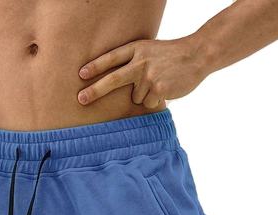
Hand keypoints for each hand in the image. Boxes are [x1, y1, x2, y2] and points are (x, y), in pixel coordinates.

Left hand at [78, 36, 208, 108]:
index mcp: (136, 49)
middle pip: (113, 79)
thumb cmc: (170, 56)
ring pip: (136, 98)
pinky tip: (165, 89)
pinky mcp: (159, 89)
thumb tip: (115, 82)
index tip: (81, 74)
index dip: (95, 66)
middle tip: (80, 99)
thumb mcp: (149, 50)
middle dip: (95, 91)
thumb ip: (133, 61)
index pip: (111, 58)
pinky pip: (148, 103)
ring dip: (145, 95)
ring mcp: (149, 76)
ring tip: (159, 82)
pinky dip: (156, 100)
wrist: (196, 55)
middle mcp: (140, 62)